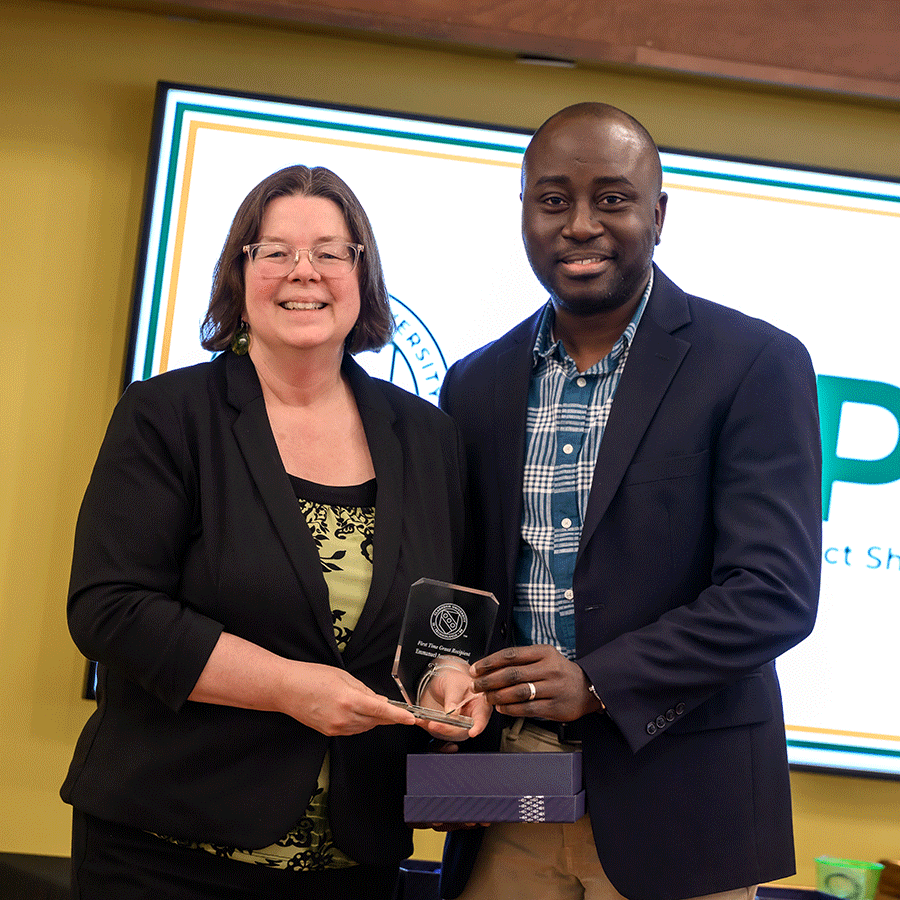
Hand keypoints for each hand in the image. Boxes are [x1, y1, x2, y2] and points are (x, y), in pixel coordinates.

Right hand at [279, 662, 415, 735]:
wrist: (286, 689)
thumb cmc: (311, 676)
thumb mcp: (342, 676)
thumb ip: (364, 690)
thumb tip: (380, 701)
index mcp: (349, 699)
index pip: (381, 710)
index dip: (398, 716)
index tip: (411, 719)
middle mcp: (344, 717)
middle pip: (376, 720)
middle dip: (387, 714)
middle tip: (393, 705)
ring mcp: (336, 727)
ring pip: (366, 726)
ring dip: (373, 718)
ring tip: (364, 702)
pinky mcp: (330, 732)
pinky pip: (354, 730)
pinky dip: (360, 722)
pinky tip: (355, 711)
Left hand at [416, 656, 490, 740]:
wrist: (442, 679)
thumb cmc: (455, 679)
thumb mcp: (454, 684)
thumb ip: (453, 697)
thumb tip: (452, 712)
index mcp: (480, 704)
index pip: (482, 717)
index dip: (478, 726)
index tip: (472, 731)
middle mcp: (472, 716)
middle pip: (465, 728)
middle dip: (450, 728)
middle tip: (435, 724)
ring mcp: (460, 722)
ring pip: (452, 732)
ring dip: (439, 729)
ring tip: (427, 722)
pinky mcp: (449, 726)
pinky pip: (440, 729)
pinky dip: (429, 726)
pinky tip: (421, 721)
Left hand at [471, 645, 601, 721]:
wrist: (588, 687)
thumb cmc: (560, 672)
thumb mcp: (545, 657)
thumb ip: (522, 661)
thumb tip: (491, 667)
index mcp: (544, 653)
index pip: (511, 655)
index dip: (490, 662)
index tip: (476, 668)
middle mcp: (549, 669)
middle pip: (511, 674)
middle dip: (489, 680)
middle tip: (477, 685)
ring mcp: (553, 688)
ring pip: (518, 692)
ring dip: (497, 696)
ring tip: (487, 698)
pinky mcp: (555, 707)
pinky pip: (527, 709)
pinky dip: (511, 709)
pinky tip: (501, 708)